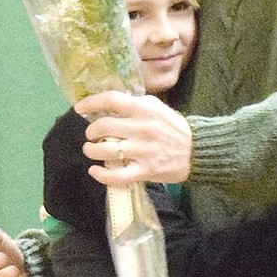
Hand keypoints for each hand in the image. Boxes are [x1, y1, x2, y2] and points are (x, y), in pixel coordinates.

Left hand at [75, 90, 192, 185]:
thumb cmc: (173, 127)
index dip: (91, 103)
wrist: (197, 150)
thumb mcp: (156, 107)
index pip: (111, 100)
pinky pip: (116, 176)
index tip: (79, 108)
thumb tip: (106, 104)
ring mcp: (143, 151)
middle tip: (91, 135)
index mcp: (144, 109)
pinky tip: (95, 171)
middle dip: (91, 131)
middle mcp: (142, 128)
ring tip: (91, 150)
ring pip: (105, 151)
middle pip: (103, 126)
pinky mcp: (145, 170)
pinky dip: (101, 175)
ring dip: (91, 151)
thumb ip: (133, 104)